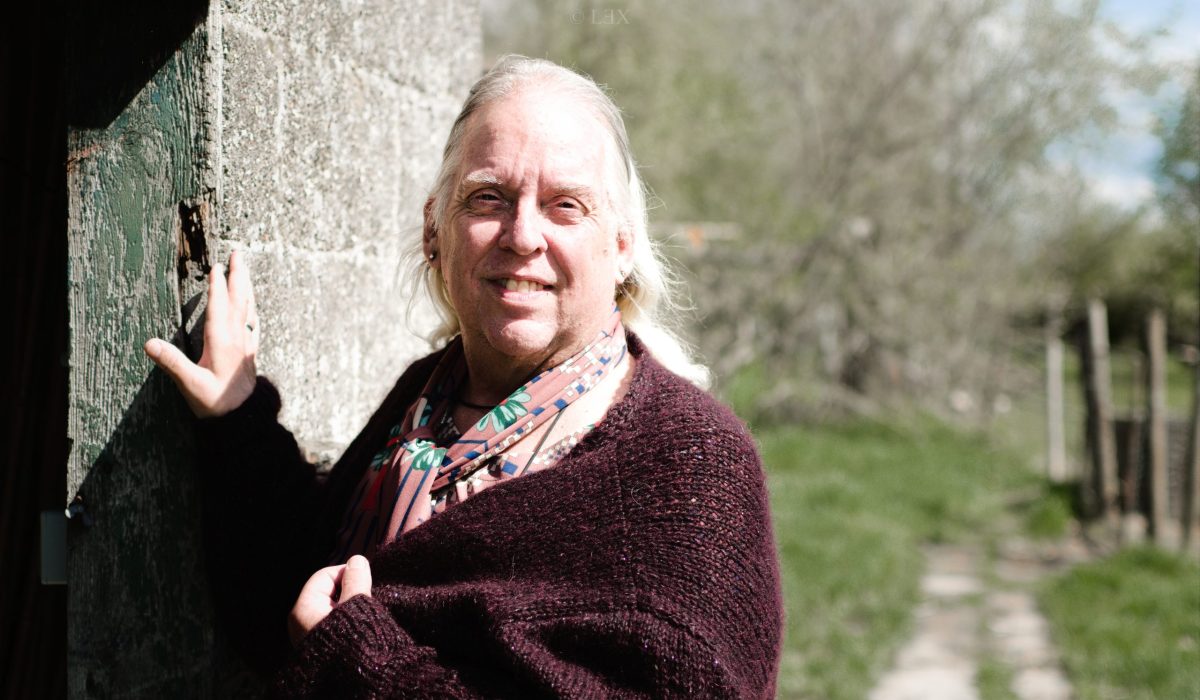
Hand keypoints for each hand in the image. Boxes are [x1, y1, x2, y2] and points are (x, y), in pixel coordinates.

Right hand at [144, 249, 258, 417]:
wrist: (243, 418)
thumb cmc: (216, 403)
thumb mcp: (190, 385)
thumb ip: (172, 363)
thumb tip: (149, 344)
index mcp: (221, 341)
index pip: (219, 306)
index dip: (217, 286)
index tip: (216, 266)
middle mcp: (236, 338)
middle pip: (239, 299)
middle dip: (237, 275)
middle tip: (237, 253)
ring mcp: (245, 344)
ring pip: (248, 308)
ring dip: (246, 286)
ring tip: (244, 269)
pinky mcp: (250, 352)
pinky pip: (253, 322)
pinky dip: (252, 307)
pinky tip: (253, 305)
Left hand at [288, 555, 372, 647]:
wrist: (359, 682)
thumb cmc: (355, 641)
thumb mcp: (357, 604)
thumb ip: (356, 579)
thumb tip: (356, 560)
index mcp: (303, 608)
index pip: (325, 575)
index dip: (348, 572)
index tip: (368, 580)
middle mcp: (300, 622)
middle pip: (327, 592)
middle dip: (349, 591)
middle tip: (368, 598)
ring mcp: (308, 637)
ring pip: (331, 609)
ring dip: (350, 607)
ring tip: (367, 616)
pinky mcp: (319, 650)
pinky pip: (332, 625)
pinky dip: (346, 622)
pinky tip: (361, 629)